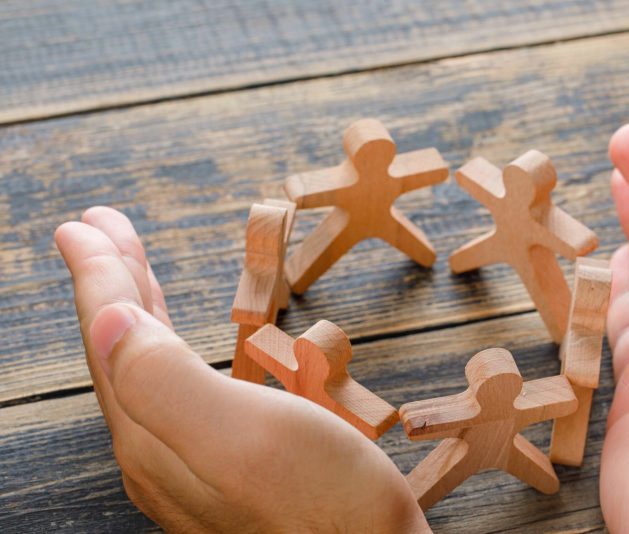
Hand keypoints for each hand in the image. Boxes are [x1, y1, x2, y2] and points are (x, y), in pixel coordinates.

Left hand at [55, 207, 428, 532]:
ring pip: (148, 369)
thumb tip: (107, 320)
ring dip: (140, 308)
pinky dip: (173, 347)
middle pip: (121, 350)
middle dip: (114, 283)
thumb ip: (166, 382)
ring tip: (135, 267)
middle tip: (102, 228)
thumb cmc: (327, 506)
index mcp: (155, 436)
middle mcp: (159, 452)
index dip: (100, 276)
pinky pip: (179, 391)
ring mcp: (188, 465)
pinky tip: (184, 342)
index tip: (85, 225)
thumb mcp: (245, 436)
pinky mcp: (223, 469)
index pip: (111, 338)